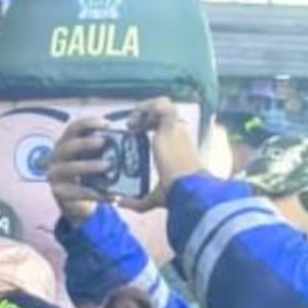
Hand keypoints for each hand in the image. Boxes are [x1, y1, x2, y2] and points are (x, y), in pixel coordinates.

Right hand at [45, 119, 110, 226]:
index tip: (107, 124)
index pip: (73, 129)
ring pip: (68, 168)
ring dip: (88, 165)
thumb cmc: (88, 174)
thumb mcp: (92, 158)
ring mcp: (55, 176)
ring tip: (108, 165)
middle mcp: (56, 158)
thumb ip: (103, 148)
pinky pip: (76, 192)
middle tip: (103, 142)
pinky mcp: (59, 194)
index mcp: (65, 144)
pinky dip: (94, 193)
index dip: (88, 123)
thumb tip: (127, 137)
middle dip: (85, 143)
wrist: (76, 202)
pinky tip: (110, 194)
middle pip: (67, 146)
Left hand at [124, 96, 206, 210]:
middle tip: (130, 127)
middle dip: (143, 114)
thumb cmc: (177, 193)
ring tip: (132, 123)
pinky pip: (162, 104)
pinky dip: (147, 107)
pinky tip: (136, 122)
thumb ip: (138, 201)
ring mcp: (176, 128)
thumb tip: (120, 203)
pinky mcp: (171, 126)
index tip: (132, 133)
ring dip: (144, 108)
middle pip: (162, 112)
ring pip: (163, 104)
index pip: (163, 126)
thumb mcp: (154, 197)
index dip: (147, 124)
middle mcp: (178, 133)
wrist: (187, 188)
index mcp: (176, 146)